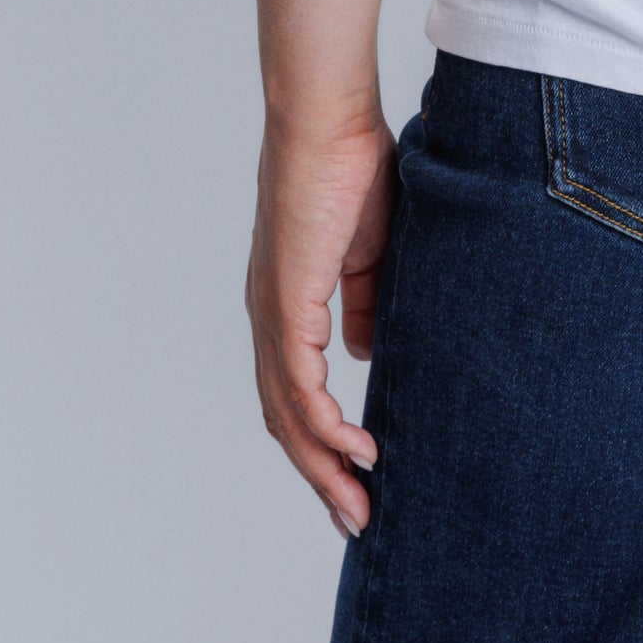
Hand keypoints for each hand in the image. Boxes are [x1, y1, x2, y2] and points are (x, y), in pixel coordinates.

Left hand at [246, 114, 397, 535]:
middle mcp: (269, 319)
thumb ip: (368, 302)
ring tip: (359, 507)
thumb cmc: (353, 166)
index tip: (358, 482)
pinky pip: (302, 387)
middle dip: (320, 478)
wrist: (328, 119)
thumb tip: (368, 352)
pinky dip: (327, 429)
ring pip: (289, 417)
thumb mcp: (373, 251)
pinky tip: (358, 453)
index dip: (322, 444)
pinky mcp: (286, 305)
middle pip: (285, 422)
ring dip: (323, 469)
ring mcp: (273, 316)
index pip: (295, 394)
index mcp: (286, 306)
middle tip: (356, 522)